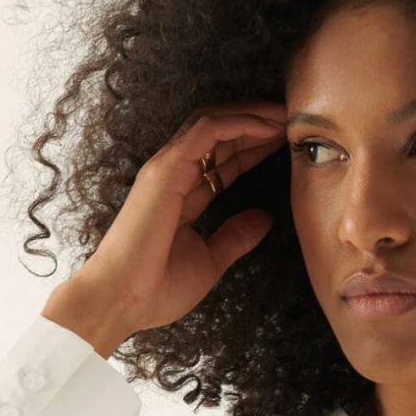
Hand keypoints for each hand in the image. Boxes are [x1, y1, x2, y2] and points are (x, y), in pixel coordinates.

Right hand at [41, 101, 288, 355]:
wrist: (123, 300)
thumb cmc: (156, 288)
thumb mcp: (210, 261)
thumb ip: (235, 238)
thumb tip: (265, 219)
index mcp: (183, 196)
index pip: (223, 161)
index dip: (254, 148)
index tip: (284, 144)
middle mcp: (174, 175)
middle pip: (220, 136)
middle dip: (256, 124)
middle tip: (292, 120)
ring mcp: (168, 167)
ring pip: (213, 124)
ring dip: (251, 115)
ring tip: (285, 115)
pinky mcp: (166, 168)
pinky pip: (206, 130)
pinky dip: (238, 122)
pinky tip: (266, 124)